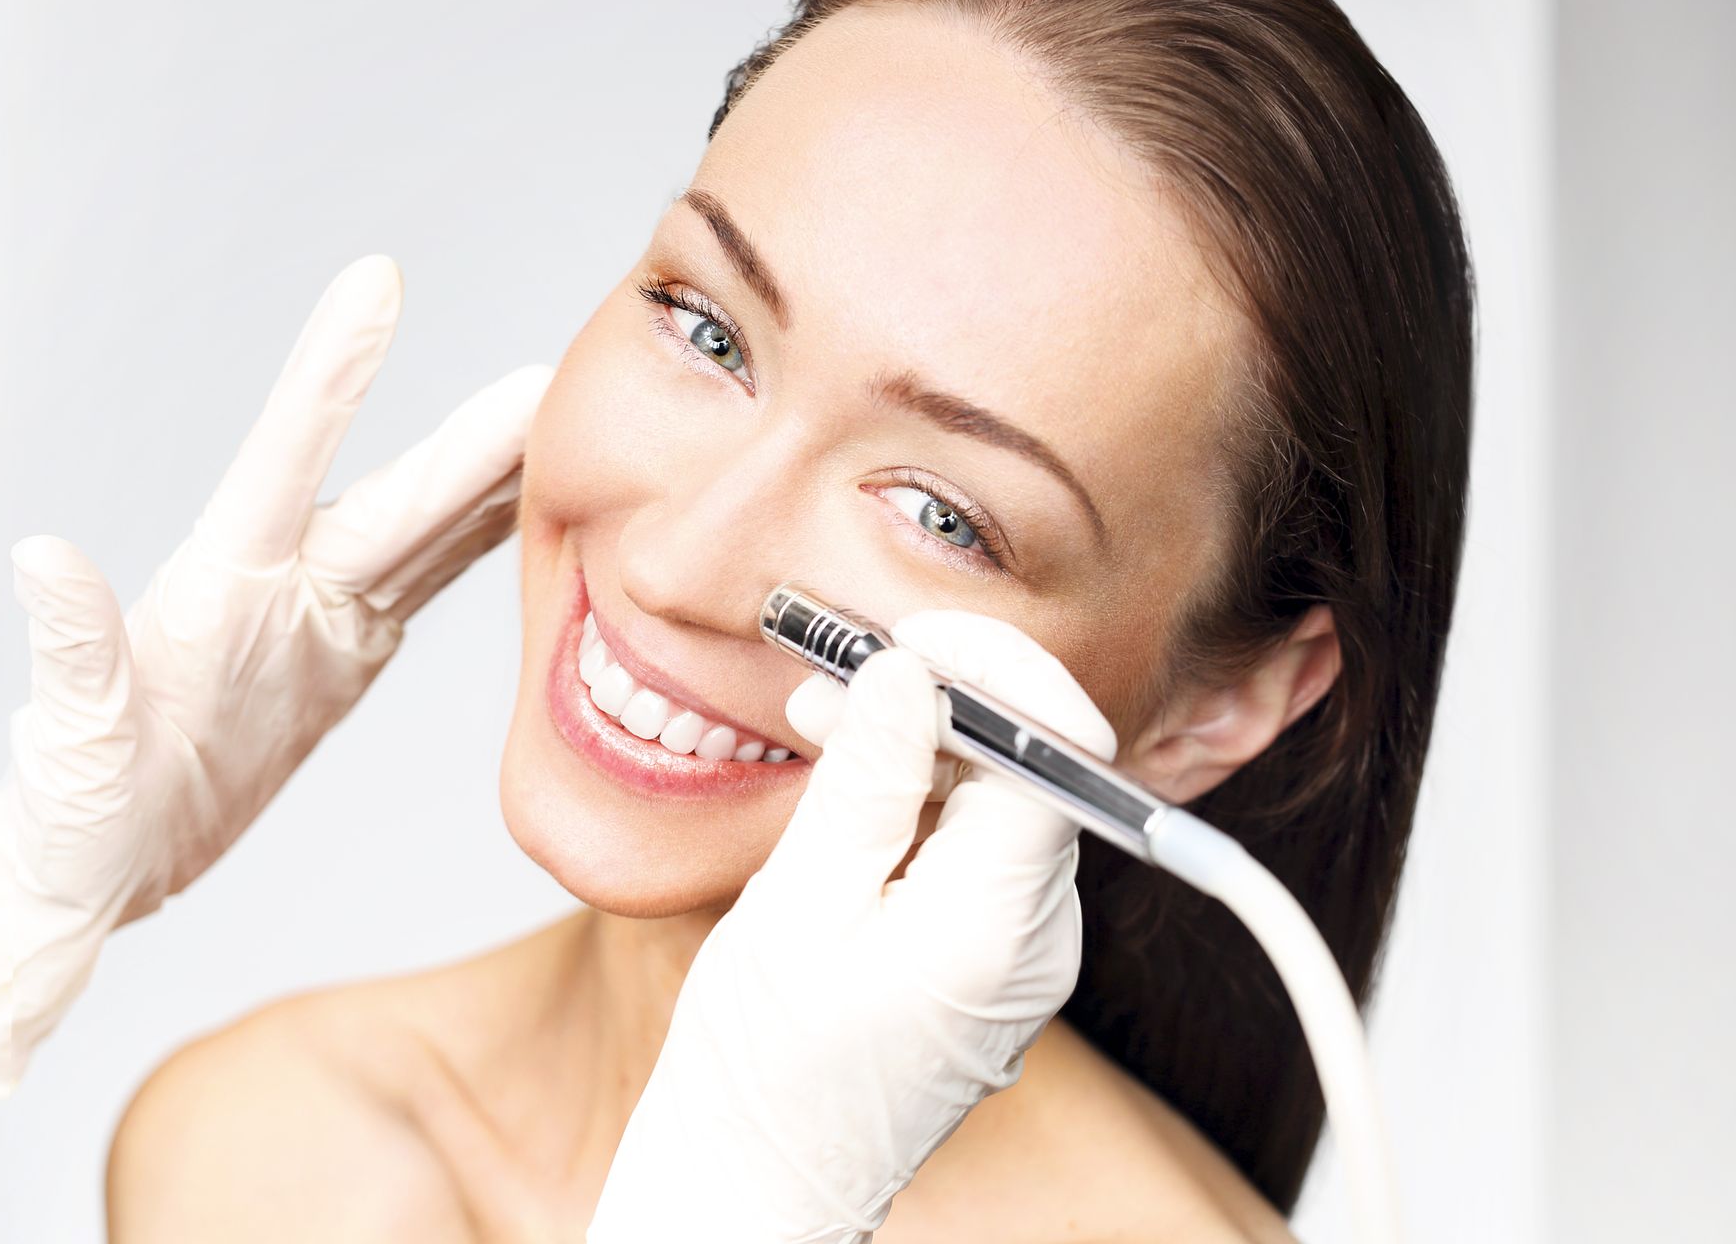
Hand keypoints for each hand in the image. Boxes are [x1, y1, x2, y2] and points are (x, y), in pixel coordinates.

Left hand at [0, 256, 552, 1096]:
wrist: (110, 858)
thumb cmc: (76, 811)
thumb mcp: (69, 743)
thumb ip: (74, 650)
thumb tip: (38, 557)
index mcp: (219, 584)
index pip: (287, 458)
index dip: (334, 375)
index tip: (376, 281)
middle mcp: (283, 583)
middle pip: (397, 501)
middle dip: (475, 443)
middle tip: (550, 383)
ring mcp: (325, 617)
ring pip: (432, 534)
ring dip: (500, 482)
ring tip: (568, 427)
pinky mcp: (352, 655)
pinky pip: (435, 587)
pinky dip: (491, 545)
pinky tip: (537, 509)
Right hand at [588, 610, 1113, 1241]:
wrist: (760, 1180)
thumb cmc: (766, 1072)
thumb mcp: (800, 907)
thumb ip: (868, 782)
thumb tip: (909, 674)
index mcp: (1002, 930)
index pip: (1053, 754)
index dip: (993, 672)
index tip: (913, 634)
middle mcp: (1038, 941)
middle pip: (1030, 771)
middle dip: (945, 699)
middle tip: (842, 668)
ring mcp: (1021, 951)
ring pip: (999, 801)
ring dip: (922, 745)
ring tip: (825, 720)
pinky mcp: (989, 955)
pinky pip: (975, 847)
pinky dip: (918, 798)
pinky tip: (851, 776)